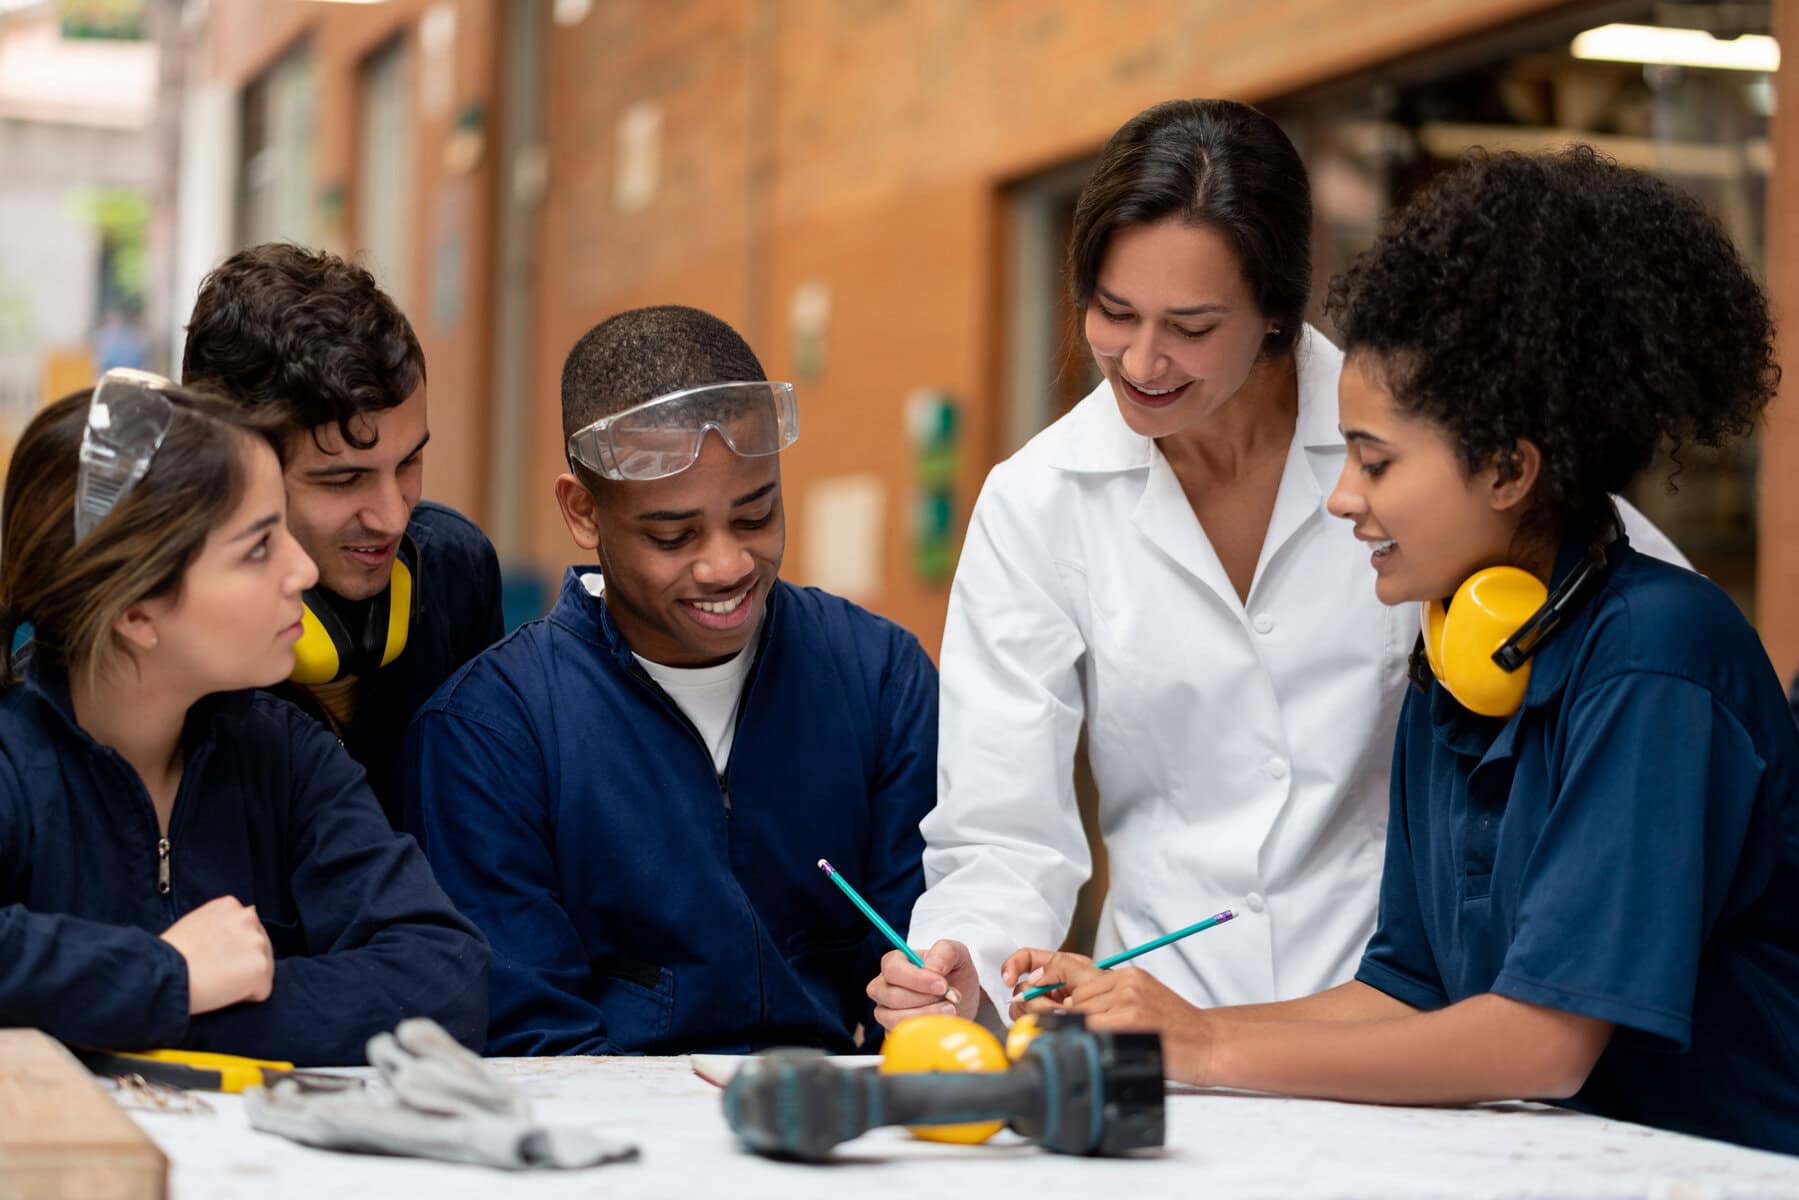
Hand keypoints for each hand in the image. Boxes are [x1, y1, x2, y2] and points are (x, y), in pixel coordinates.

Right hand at [160, 896, 275, 1014]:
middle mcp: (248, 917)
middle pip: (258, 947)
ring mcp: (257, 942)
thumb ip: (219, 922)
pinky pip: (262, 991)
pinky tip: (223, 993)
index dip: (231, 949)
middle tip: (214, 972)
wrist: (162, 973)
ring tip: (217, 982)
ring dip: (246, 979)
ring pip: (263, 968)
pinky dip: (247, 997)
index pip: (245, 929)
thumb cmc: (168, 954)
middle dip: (243, 961)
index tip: (214, 958)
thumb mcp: (193, 922)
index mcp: (230, 905)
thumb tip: (244, 918)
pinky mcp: (260, 968)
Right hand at [866, 939, 977, 1028]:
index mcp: (895, 962)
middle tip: (950, 998)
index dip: (917, 979)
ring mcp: (886, 1010)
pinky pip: (901, 1035)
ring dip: (925, 1015)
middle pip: (892, 996)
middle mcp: (885, 986)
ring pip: (894, 1018)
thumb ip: (946, 951)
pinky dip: (923, 1030)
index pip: (893, 969)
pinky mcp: (893, 1031)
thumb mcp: (957, 954)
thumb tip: (932, 966)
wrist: (961, 1000)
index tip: (942, 986)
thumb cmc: (954, 974)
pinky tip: (940, 1022)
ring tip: (949, 1010)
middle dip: (925, 999)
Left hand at [1006, 949, 1215, 1083]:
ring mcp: (1127, 997)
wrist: (1209, 1043)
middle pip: (1064, 995)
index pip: (1063, 963)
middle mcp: (1122, 980)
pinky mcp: (1132, 1017)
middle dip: (1047, 1014)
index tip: (1015, 984)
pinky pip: (1090, 1028)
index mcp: (1120, 974)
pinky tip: (1095, 1048)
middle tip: (1036, 1029)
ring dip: (1070, 1032)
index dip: (1033, 969)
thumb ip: (1100, 1002)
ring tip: (1088, 1044)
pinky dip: (1083, 1040)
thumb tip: (1054, 1010)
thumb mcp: (1135, 1004)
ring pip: (1074, 1012)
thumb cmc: (1170, 1032)